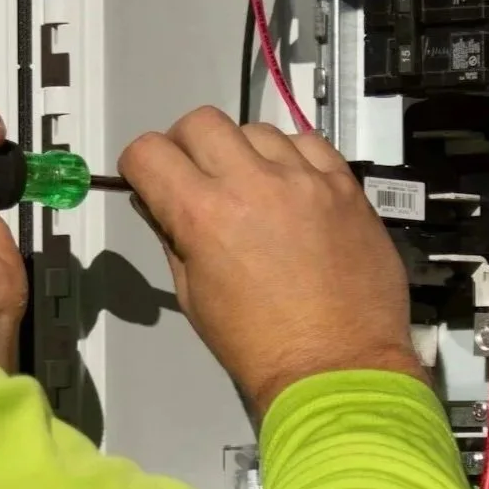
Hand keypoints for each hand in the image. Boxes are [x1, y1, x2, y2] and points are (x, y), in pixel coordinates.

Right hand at [119, 108, 422, 419]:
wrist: (336, 365)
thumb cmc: (259, 345)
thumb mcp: (194, 295)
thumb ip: (174, 238)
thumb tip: (164, 204)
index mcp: (204, 214)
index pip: (149, 152)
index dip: (142, 166)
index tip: (153, 180)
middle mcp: (254, 183)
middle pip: (202, 122)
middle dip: (189, 146)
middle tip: (200, 178)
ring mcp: (305, 180)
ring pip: (259, 130)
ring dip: (246, 153)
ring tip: (256, 189)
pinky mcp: (346, 186)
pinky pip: (312, 144)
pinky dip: (295, 158)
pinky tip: (296, 188)